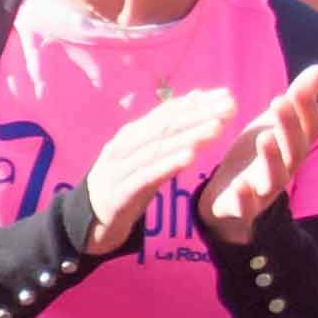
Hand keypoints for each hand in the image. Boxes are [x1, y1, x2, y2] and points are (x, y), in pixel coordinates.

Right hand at [78, 80, 241, 238]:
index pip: (167, 112)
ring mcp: (119, 169)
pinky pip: (146, 176)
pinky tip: (189, 158)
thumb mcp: (144, 155)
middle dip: (200, 115)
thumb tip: (195, 97)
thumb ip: (168, 129)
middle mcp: (123, 146)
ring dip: (189, 136)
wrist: (88, 221)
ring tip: (217, 128)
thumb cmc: (123, 183)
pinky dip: (167, 165)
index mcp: (130, 135)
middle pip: (165, 126)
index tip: (227, 96)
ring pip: (158, 148)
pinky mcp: (119, 194)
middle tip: (229, 107)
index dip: (197, 103)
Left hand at [197, 64, 317, 240]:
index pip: (308, 126)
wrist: (229, 196)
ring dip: (272, 158)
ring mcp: (265, 189)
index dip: (306, 107)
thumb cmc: (259, 153)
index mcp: (293, 145)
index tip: (299, 87)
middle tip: (279, 101)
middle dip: (289, 126)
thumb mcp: (274, 123)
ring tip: (265, 138)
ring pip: (274, 178)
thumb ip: (297, 98)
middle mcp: (285, 168)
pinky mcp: (242, 208)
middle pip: (293, 149)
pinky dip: (244, 199)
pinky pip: (246, 207)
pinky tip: (238, 186)